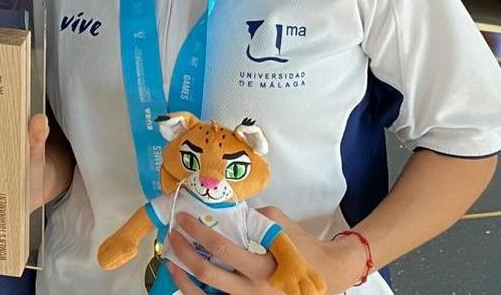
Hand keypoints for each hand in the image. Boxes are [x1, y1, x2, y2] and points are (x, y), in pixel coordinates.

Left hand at [166, 207, 358, 294]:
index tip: (182, 219)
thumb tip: (224, 214)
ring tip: (172, 262)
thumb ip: (252, 219)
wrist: (328, 275)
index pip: (220, 249)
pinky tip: (188, 281)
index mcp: (263, 268)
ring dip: (183, 278)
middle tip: (172, 236)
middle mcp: (253, 291)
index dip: (197, 232)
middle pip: (207, 273)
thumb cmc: (304, 248)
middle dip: (183, 252)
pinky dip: (198, 293)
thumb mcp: (281, 226)